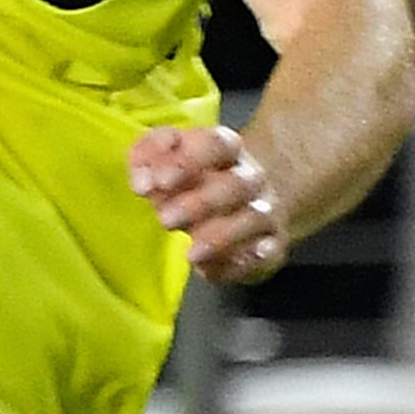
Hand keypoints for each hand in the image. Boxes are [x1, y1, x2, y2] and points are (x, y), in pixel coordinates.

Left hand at [132, 123, 292, 285]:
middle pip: (236, 185)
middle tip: (166, 220)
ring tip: (191, 254)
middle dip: (200, 203)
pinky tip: (215, 268)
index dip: (188, 161)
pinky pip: (265, 255)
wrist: (242, 199)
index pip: (216, 145)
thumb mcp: (164, 159)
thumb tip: (142, 181)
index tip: (160, 181)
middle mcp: (251, 177)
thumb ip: (146, 158)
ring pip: (254, 218)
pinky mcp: (272, 245)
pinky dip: (244, 262)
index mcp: (226, 148)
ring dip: (222, 237)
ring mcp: (265, 210)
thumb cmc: (191, 178)